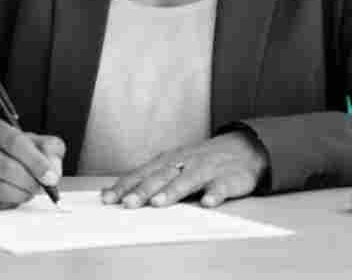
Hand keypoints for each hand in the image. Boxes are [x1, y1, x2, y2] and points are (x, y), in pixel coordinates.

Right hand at [0, 116, 65, 209]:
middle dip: (30, 181)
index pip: (14, 142)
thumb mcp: (22, 138)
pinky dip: (8, 202)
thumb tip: (54, 169)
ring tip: (29, 191)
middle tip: (42, 187)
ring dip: (21, 194)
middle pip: (6, 167)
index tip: (51, 177)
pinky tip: (11, 195)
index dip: (36, 161)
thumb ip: (45, 147)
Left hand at [100, 131, 266, 208]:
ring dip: (173, 191)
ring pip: (188, 180)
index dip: (125, 185)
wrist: (243, 148)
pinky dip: (215, 194)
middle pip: (162, 177)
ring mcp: (207, 170)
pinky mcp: (229, 179)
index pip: (143, 173)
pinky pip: (222, 187)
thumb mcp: (174, 165)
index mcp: (169, 161)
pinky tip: (208, 203)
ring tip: (158, 202)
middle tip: (127, 203)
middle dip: (143, 190)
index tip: (108, 198)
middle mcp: (185, 163)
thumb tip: (115, 193)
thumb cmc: (200, 161)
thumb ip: (149, 179)